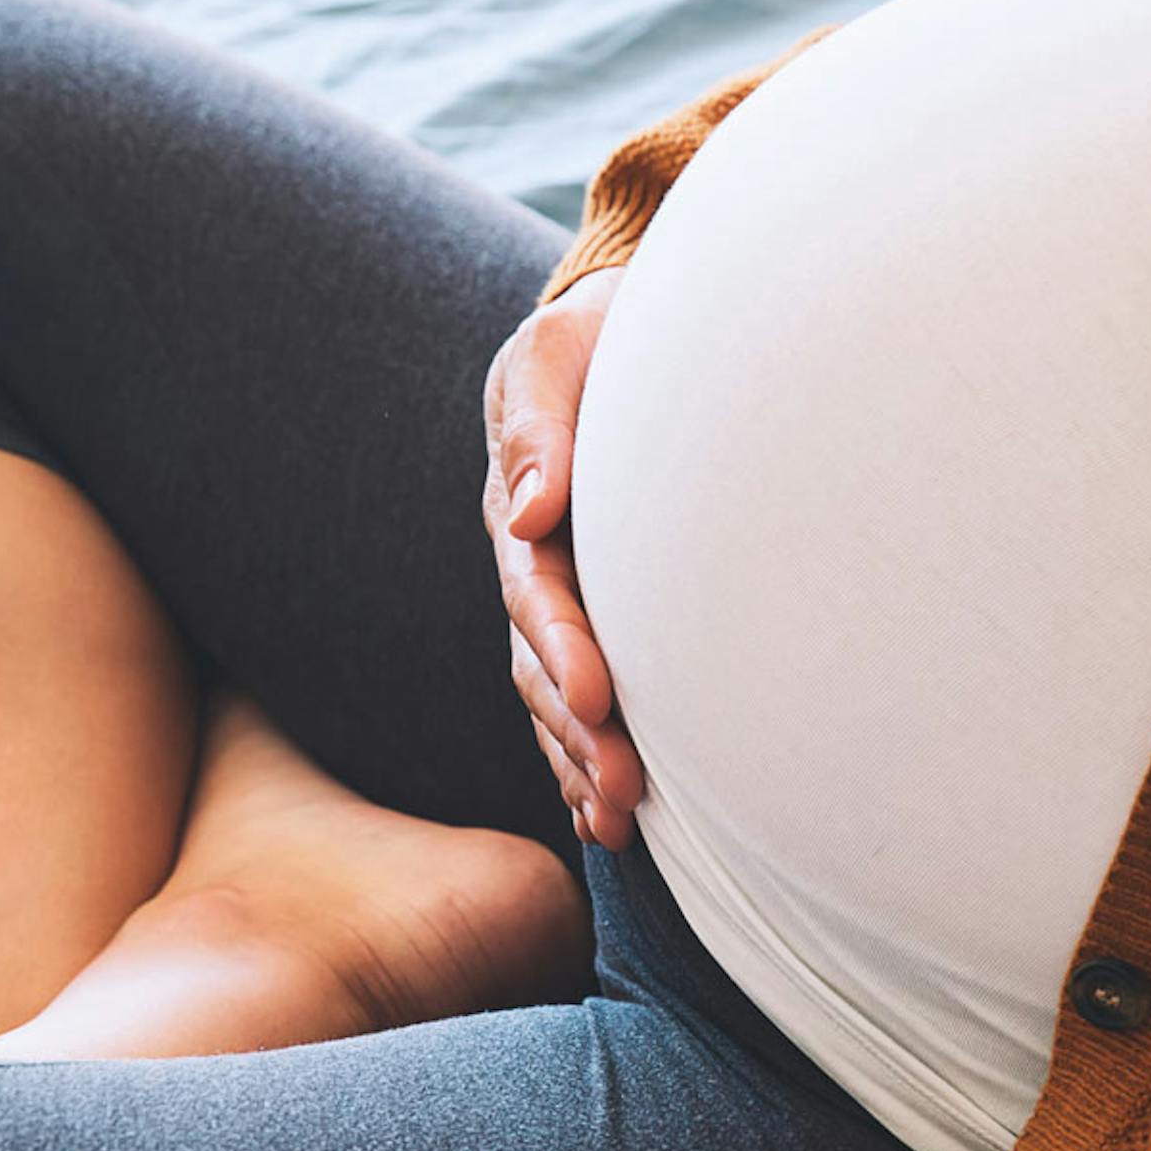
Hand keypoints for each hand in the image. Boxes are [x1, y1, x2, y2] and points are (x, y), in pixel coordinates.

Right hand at [482, 264, 647, 848]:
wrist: (626, 330)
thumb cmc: (600, 336)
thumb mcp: (559, 353)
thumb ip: (540, 427)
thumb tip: (532, 508)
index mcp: (523, 509)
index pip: (536, 591)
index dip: (566, 649)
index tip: (605, 698)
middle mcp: (534, 565)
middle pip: (542, 664)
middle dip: (577, 730)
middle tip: (625, 788)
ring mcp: (559, 598)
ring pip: (557, 695)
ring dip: (581, 760)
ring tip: (619, 820)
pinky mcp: (592, 618)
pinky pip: (579, 698)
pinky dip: (585, 758)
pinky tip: (610, 818)